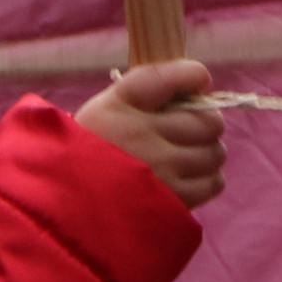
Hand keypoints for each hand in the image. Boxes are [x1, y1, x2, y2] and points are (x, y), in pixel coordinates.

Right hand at [76, 58, 227, 208]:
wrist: (68, 206)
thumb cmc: (89, 153)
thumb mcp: (105, 109)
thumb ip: (146, 91)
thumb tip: (198, 82)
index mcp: (120, 106)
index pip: (168, 77)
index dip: (192, 76)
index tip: (199, 81)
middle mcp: (142, 135)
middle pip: (207, 120)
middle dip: (207, 122)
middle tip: (193, 129)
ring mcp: (160, 170)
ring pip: (214, 152)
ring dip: (208, 152)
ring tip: (188, 157)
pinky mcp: (171, 200)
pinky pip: (212, 182)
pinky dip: (207, 178)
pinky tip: (187, 177)